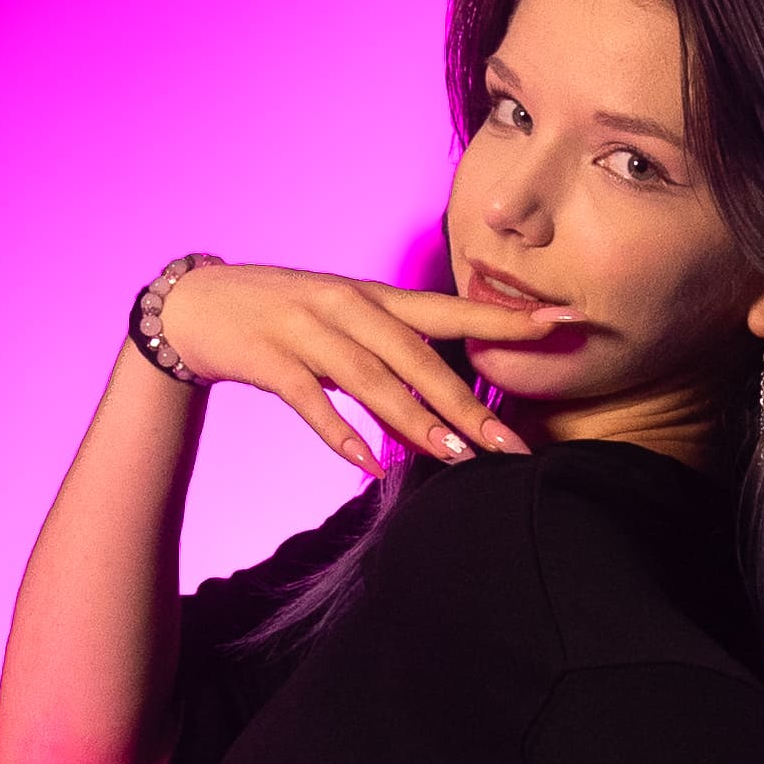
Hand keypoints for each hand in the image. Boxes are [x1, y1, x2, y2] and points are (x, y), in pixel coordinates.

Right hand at [151, 260, 585, 477]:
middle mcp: (348, 307)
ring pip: (372, 379)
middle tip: (513, 445)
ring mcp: (308, 331)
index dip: (509, 319)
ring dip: (414, 420)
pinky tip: (370, 466)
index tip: (565, 323)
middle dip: (468, 403)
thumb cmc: (286, 316)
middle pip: (419, 358)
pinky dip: (341, 435)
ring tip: (455, 457)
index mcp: (375, 297)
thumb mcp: (347, 320)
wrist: (199, 304)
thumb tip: (449, 400)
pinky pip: (310, 401)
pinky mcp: (270, 358)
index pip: (453, 310)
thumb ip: (396, 352)